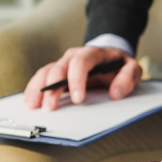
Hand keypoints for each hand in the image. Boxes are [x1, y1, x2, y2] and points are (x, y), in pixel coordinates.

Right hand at [24, 46, 141, 109]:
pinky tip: (30, 101)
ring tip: (33, 106)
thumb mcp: (131, 68)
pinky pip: (42, 77)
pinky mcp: (57, 73)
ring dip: (38, 89)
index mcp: (92, 53)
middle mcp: (74, 56)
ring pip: (46, 72)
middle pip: (58, 67)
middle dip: (52, 88)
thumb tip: (116, 93)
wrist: (110, 57)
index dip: (77, 80)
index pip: (80, 62)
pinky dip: (34, 88)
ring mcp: (64, 64)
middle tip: (50, 108)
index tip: (78, 99)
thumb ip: (128, 78)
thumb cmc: (119, 65)